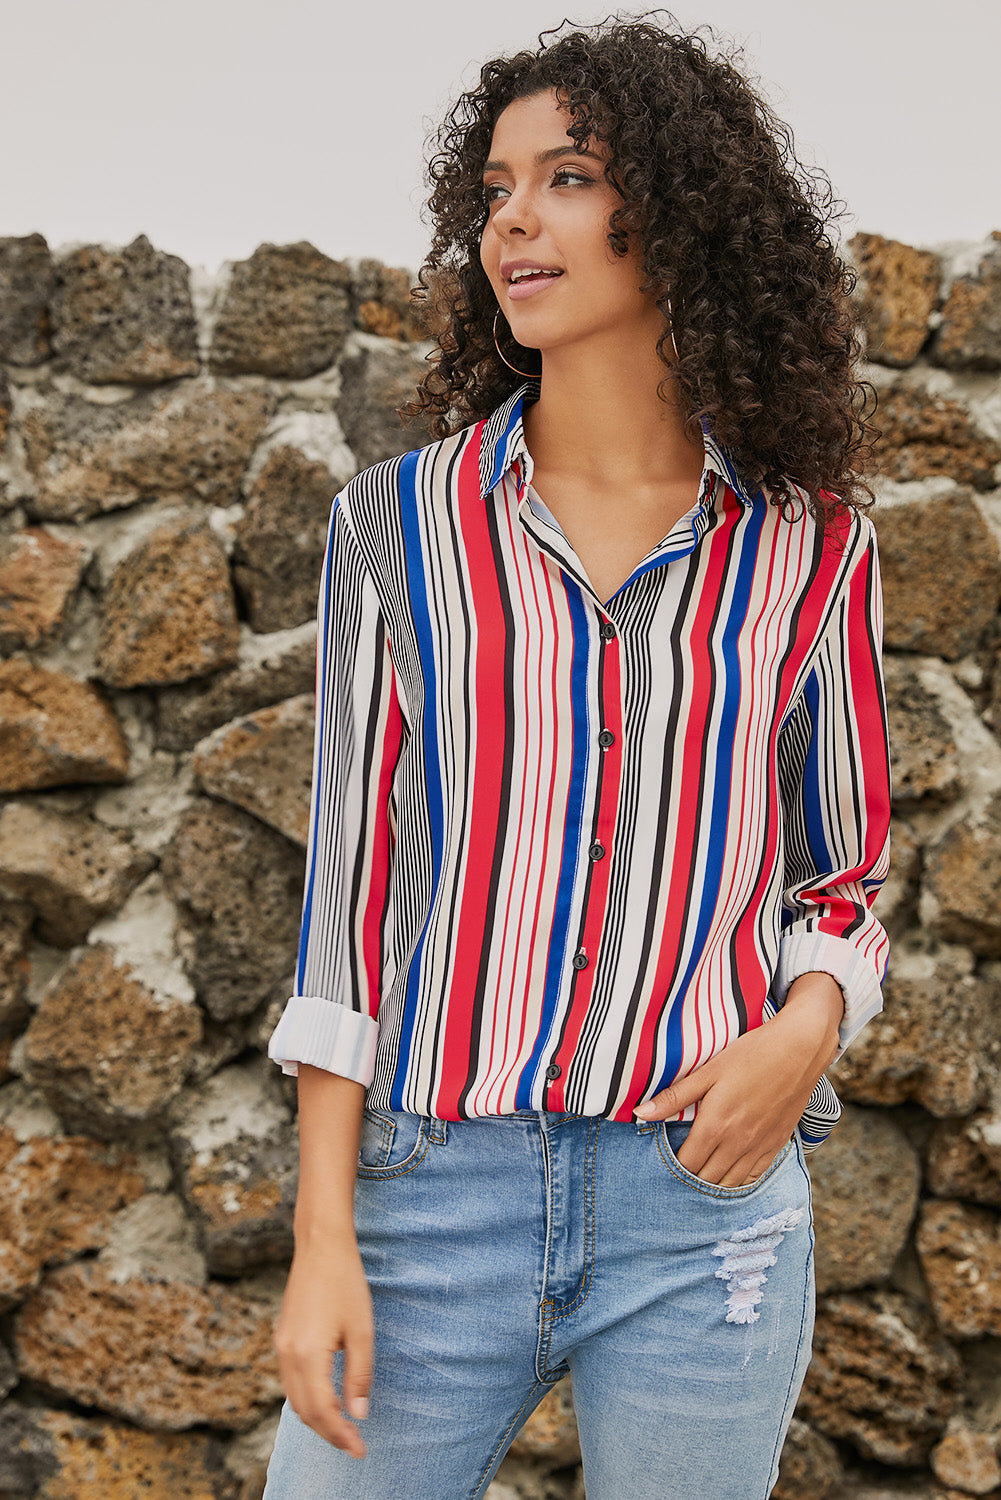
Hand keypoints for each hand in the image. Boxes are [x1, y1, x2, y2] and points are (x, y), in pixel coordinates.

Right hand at [272, 1232, 373, 1457]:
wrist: (320, 1246)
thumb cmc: (345, 1283)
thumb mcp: (361, 1330)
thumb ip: (359, 1375)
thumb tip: (359, 1414)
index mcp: (307, 1355)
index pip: (322, 1411)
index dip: (340, 1435)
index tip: (360, 1449)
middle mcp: (287, 1355)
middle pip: (304, 1411)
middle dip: (328, 1433)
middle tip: (354, 1445)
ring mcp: (281, 1346)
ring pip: (294, 1398)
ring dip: (317, 1417)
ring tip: (343, 1428)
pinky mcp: (282, 1337)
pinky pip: (290, 1381)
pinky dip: (307, 1398)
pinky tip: (327, 1398)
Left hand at [633, 973, 843, 1186]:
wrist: (799, 1050)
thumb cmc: (750, 1055)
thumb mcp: (708, 1071)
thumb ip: (674, 1097)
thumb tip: (640, 1113)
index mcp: (715, 1126)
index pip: (686, 1165)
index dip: (672, 1169)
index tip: (663, 1164)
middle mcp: (737, 1144)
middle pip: (706, 1180)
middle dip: (690, 1180)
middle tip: (677, 1173)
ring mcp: (759, 1147)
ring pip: (730, 1184)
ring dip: (713, 1185)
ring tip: (699, 1176)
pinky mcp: (776, 1146)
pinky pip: (753, 1178)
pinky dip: (738, 1182)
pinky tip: (728, 1175)